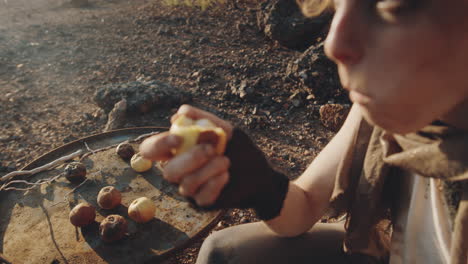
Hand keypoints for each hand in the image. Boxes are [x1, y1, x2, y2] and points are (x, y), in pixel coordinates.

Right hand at [141, 105, 289, 219]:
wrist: (259, 174)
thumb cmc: (239, 149)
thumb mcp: (226, 130)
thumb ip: (205, 120)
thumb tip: (182, 112)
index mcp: (178, 150)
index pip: (151, 149)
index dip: (158, 144)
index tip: (178, 138)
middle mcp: (179, 170)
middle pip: (168, 171)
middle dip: (189, 159)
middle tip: (211, 149)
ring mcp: (189, 188)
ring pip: (186, 184)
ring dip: (208, 170)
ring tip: (227, 161)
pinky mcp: (202, 202)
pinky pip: (201, 197)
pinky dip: (215, 184)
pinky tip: (226, 175)